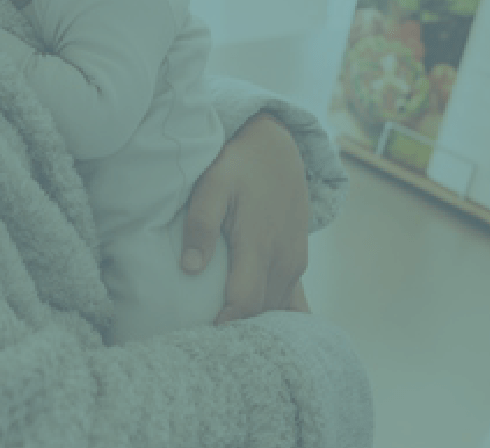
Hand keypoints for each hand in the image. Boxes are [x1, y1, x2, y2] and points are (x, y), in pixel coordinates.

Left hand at [180, 112, 310, 325]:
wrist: (278, 148)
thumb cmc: (238, 165)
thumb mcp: (212, 186)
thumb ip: (201, 225)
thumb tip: (189, 268)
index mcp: (259, 243)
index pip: (245, 301)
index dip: (226, 323)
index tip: (203, 335)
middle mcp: (283, 258)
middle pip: (262, 310)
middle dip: (238, 328)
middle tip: (207, 340)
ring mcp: (295, 260)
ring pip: (277, 307)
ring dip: (256, 322)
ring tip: (227, 335)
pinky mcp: (299, 259)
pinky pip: (295, 300)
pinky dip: (280, 315)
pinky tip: (264, 330)